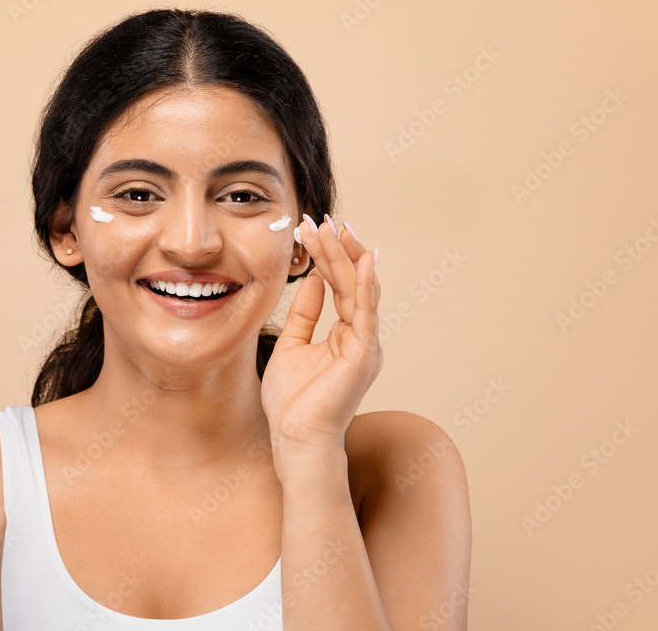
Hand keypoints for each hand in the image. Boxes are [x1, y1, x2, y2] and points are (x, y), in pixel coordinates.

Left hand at [261, 215, 382, 461]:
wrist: (295, 439)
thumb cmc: (292, 402)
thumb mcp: (293, 345)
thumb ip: (306, 314)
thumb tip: (313, 281)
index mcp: (346, 335)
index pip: (341, 286)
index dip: (328, 256)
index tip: (312, 230)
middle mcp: (361, 336)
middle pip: (352, 281)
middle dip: (336, 248)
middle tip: (320, 219)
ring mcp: (365, 345)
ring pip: (359, 290)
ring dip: (345, 257)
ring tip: (331, 228)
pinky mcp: (363, 355)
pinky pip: (365, 312)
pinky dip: (364, 284)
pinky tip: (361, 258)